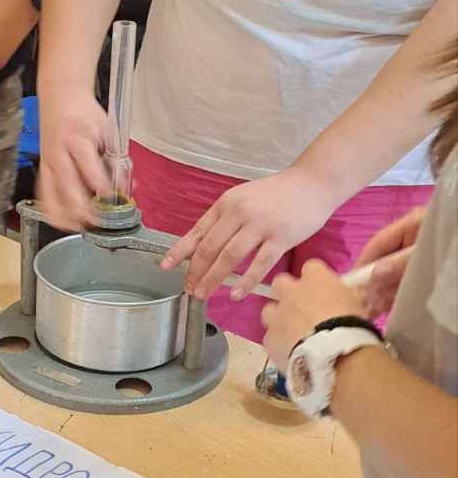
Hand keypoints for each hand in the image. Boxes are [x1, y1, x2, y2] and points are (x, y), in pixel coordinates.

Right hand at [36, 87, 114, 229]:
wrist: (61, 97)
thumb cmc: (84, 113)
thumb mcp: (108, 132)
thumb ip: (117, 161)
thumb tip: (127, 187)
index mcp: (77, 140)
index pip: (88, 169)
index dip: (100, 187)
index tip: (111, 199)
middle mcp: (59, 153)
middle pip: (67, 188)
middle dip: (83, 208)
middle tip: (98, 219)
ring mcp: (48, 162)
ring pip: (52, 196)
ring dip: (66, 214)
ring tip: (81, 226)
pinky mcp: (43, 168)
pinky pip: (44, 194)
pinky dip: (53, 210)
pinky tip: (64, 220)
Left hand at [160, 167, 338, 299]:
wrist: (312, 183)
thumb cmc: (277, 195)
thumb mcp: (244, 199)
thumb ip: (226, 220)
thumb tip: (205, 246)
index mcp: (226, 203)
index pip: (197, 231)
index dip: (179, 251)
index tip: (165, 266)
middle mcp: (239, 212)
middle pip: (209, 247)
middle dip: (195, 272)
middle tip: (189, 289)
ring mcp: (260, 225)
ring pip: (229, 257)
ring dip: (214, 279)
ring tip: (204, 294)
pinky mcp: (281, 237)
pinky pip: (259, 264)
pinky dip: (245, 281)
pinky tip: (236, 294)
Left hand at [261, 260, 368, 372]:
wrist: (334, 354)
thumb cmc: (351, 324)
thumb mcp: (358, 303)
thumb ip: (350, 294)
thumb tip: (350, 294)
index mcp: (315, 279)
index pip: (311, 267)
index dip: (316, 278)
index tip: (324, 290)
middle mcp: (291, 293)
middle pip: (280, 282)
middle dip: (288, 292)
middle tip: (301, 307)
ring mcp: (277, 315)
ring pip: (269, 310)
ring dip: (278, 318)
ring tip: (292, 332)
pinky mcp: (270, 339)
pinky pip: (271, 338)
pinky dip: (279, 343)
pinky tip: (290, 352)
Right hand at [352, 208, 427, 317]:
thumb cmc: (452, 246)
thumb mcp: (426, 252)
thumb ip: (403, 263)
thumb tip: (375, 275)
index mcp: (410, 224)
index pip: (377, 244)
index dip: (362, 263)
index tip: (348, 284)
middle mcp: (412, 238)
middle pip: (384, 260)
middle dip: (372, 283)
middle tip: (362, 306)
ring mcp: (419, 254)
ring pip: (395, 273)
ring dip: (384, 291)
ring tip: (373, 311)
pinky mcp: (427, 269)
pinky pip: (407, 281)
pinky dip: (397, 294)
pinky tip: (388, 308)